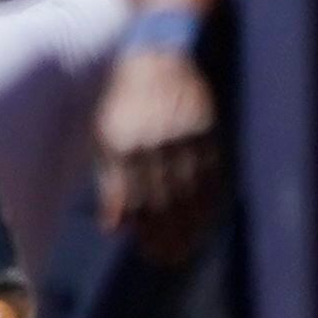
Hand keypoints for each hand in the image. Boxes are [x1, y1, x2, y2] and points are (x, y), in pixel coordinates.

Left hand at [92, 41, 221, 262]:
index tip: (151, 253)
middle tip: (172, 259)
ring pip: (192, 194)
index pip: (138, 203)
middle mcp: (157, 145)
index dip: (146, 233)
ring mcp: (185, 139)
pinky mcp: (208, 132)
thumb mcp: (105, 139)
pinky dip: (211, 202)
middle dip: (170, 237)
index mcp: (126, 148)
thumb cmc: (123, 103)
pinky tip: (208, 220)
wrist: (157, 58)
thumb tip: (114, 228)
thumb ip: (109, 184)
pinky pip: (212, 176)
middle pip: (166, 204)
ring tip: (190, 248)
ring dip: (192, 226)